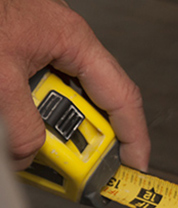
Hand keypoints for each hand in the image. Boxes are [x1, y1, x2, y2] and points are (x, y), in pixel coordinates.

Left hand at [0, 0, 148, 169]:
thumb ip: (20, 125)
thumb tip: (28, 156)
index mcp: (73, 39)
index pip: (122, 97)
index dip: (134, 137)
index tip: (134, 168)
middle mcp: (62, 40)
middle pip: (89, 102)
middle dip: (78, 138)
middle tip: (67, 167)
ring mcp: (38, 43)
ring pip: (57, 100)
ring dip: (42, 126)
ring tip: (22, 142)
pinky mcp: (16, 51)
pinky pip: (31, 91)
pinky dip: (21, 113)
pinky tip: (9, 121)